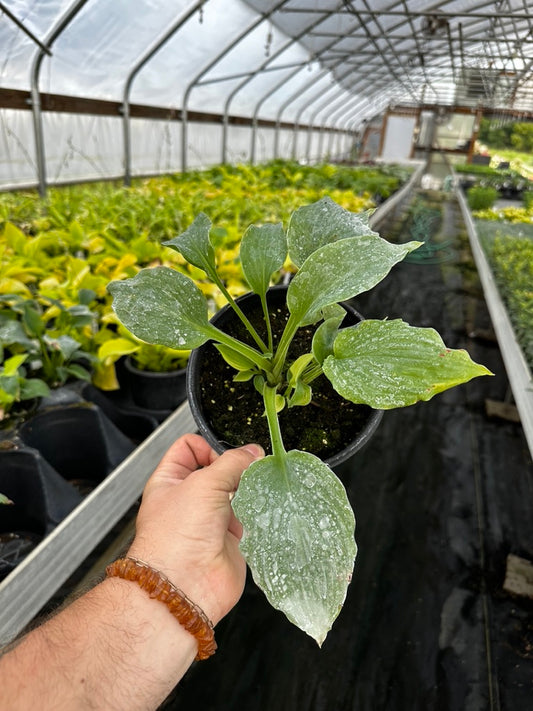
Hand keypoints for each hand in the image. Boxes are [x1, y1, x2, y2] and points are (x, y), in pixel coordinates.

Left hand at [127, 434, 263, 625]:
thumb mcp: (204, 483)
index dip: (208, 446)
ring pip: (235, 493)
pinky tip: (257, 513)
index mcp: (170, 480)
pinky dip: (255, 514)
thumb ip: (232, 463)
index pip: (189, 448)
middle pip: (217, 470)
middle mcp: (188, 500)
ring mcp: (209, 520)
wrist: (184, 586)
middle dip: (234, 470)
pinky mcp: (229, 539)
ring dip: (246, 492)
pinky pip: (248, 518)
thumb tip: (252, 453)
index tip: (225, 455)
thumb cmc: (175, 537)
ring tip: (252, 494)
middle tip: (246, 471)